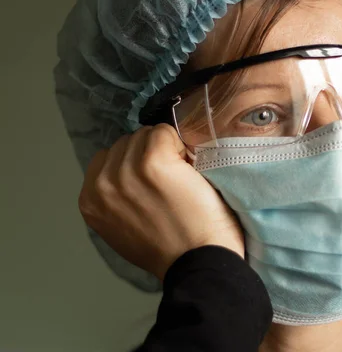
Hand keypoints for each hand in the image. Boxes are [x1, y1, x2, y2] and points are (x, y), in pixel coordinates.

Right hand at [79, 124, 244, 280]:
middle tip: (171, 181)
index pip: (107, 157)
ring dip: (166, 148)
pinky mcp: (154, 161)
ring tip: (181, 177)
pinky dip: (180, 144)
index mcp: (90, 201)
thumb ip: (116, 199)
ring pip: (145, 135)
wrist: (198, 263)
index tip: (153, 182)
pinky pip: (165, 132)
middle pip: (125, 143)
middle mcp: (103, 184)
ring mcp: (127, 171)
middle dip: (148, 154)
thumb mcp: (123, 228)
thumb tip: (127, 173)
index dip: (133, 164)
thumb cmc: (169, 251)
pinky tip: (189, 170)